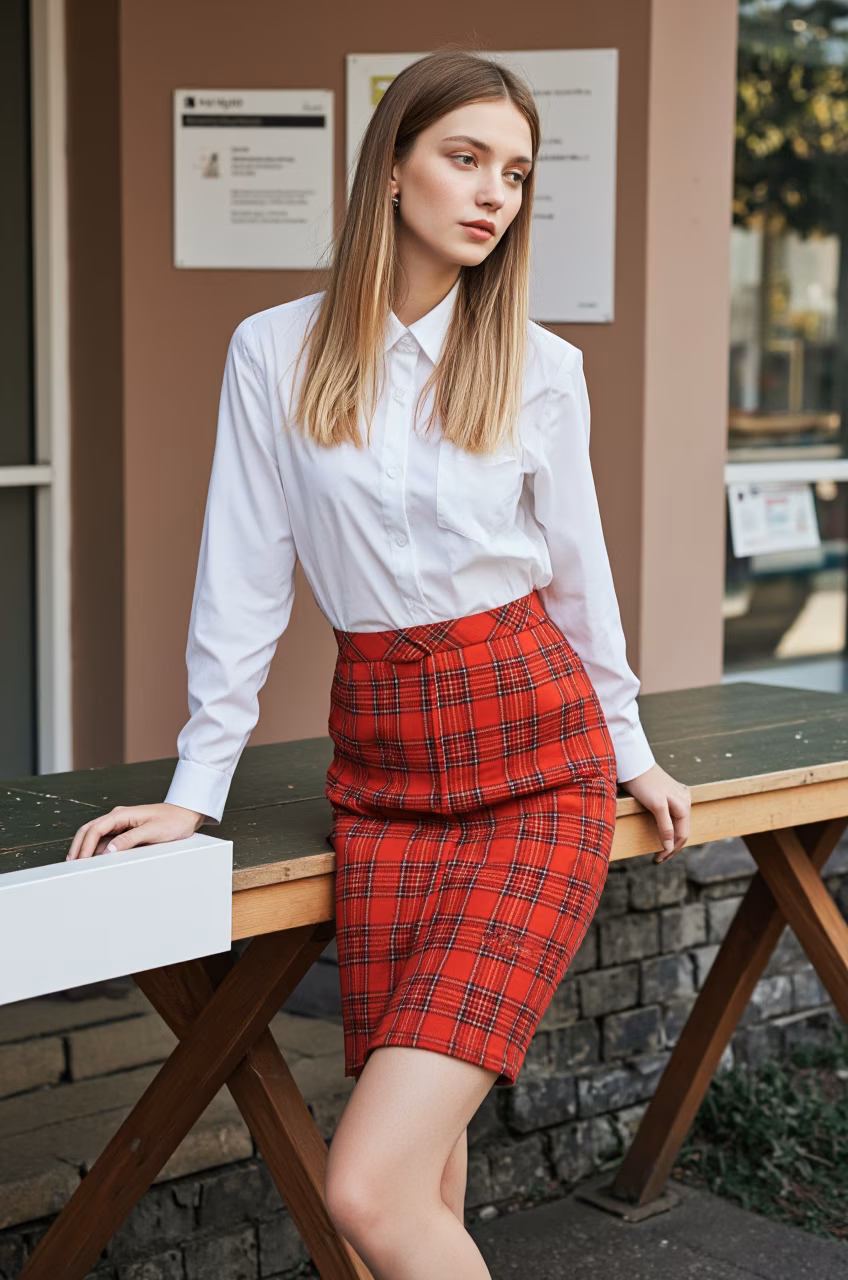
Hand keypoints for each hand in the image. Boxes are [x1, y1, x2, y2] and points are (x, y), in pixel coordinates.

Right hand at [64, 802, 206, 860]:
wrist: (188, 814)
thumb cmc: (174, 820)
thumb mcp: (153, 831)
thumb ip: (130, 840)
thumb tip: (109, 850)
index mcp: (122, 814)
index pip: (95, 829)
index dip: (85, 845)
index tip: (80, 860)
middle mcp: (118, 817)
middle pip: (90, 830)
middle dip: (79, 846)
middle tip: (72, 863)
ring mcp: (121, 823)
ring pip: (96, 835)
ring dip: (86, 847)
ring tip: (79, 863)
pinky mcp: (126, 830)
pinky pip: (107, 839)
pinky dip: (98, 848)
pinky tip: (95, 859)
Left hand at [619, 763, 690, 861]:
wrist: (635, 764)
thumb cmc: (644, 784)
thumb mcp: (656, 806)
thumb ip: (665, 827)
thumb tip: (669, 847)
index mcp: (684, 806)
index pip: (682, 835)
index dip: (671, 850)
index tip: (658, 859)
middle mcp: (685, 801)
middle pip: (682, 830)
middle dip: (672, 846)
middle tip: (659, 858)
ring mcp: (679, 797)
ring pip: (679, 823)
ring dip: (672, 837)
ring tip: (661, 849)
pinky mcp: (670, 794)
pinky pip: (674, 815)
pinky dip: (670, 827)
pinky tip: (665, 832)